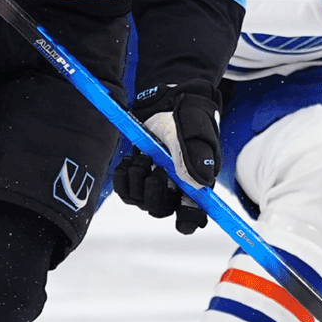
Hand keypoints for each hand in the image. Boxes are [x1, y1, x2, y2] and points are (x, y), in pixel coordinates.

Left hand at [114, 86, 219, 233]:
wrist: (166, 101)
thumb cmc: (187, 116)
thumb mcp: (194, 133)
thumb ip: (195, 157)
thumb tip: (197, 185)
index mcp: (197, 183)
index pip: (193, 215)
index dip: (189, 221)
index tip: (183, 219)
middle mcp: (176, 188)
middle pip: (161, 210)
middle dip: (154, 191)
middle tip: (156, 167)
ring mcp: (156, 183)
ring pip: (140, 201)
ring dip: (138, 178)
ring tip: (144, 155)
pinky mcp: (138, 176)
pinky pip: (125, 191)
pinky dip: (123, 176)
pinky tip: (129, 160)